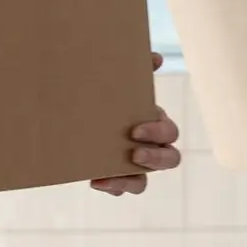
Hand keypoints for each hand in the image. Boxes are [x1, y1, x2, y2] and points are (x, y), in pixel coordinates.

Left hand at [92, 51, 182, 195]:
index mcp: (155, 123)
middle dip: (155, 157)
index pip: (169, 132)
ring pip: (144, 180)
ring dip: (132, 179)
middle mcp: (151, 146)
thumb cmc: (107, 95)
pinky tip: (96, 181)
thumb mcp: (117, 81)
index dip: (157, 132)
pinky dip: (113, 187)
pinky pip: (123, 188)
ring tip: (109, 176)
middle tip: (134, 153)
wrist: (77, 112)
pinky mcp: (117, 177)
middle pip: (169, 159)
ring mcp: (134, 165)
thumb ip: (137, 68)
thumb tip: (157, 58)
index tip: (135, 130)